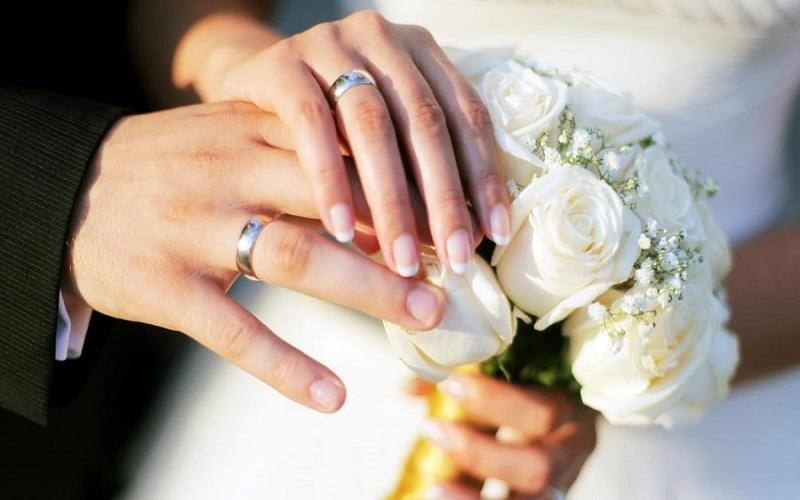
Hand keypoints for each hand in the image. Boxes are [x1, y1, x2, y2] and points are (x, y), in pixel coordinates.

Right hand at [63, 101, 447, 413]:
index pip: (342, 151)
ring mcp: (195, 231)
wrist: (68, 192)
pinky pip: (234, 332)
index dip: (404, 183)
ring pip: (293, 256)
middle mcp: (227, 175)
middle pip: (332, 201)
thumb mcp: (229, 139)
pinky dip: (286, 366)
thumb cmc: (169, 168)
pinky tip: (333, 394)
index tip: (454, 214)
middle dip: (403, 236)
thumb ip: (297, 156)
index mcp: (249, 133)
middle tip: (460, 267)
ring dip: (367, 289)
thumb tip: (382, 191)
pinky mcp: (164, 288)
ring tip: (425, 315)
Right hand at [186, 11, 510, 276]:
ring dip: (391, 199)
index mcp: (419, 53)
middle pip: (425, 121)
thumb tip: (460, 243)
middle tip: (454, 259)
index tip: (493, 233)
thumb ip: (415, 173)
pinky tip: (341, 229)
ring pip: (372, 124)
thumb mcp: (378, 143)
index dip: (484, 175)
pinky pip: (309, 122)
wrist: (243, 94)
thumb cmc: (327, 131)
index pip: (466, 114)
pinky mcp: (279, 63)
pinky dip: (329, 178)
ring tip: (403, 258)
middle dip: (444, 197)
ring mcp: (329, 44)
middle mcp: (381, 38)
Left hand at [415, 374, 595, 498]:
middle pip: (538, 467)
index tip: (450, 384)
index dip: (497, 402)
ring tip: (433, 488)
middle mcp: (570, 451)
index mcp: (569, 407)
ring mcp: (559, 483)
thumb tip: (411, 388)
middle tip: (433, 429)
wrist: (542, 425)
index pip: (543, 412)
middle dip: (480, 453)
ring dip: (474, 497)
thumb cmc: (520, 392)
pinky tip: (438, 495)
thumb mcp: (500, 376)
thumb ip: (461, 379)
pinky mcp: (542, 498)